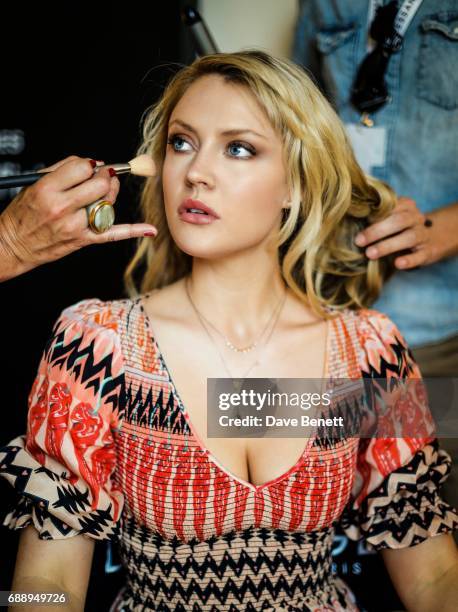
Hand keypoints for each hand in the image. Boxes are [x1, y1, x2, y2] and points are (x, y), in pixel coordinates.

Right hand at [0, 156, 156, 280]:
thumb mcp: (35, 184)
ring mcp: (75, 226)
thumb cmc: (23, 213)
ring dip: (110, 195)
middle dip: (106, 177)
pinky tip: (150, 229)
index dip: (90, 165)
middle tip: (103, 177)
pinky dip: (133, 231)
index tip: (90, 167)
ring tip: (103, 192)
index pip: (82, 167)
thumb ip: (63, 169)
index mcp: (48, 189)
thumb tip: (92, 163)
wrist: (14, 244)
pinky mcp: (83, 240)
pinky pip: (112, 234)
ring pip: (107, 204)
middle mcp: (63, 208)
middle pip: (100, 185)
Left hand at [354, 197, 437, 269]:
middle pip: (398, 221)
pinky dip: (409, 260)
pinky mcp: (428, 251)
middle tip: (359, 241)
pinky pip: (420, 255)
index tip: (356, 221)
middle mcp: (415, 218)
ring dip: (387, 246)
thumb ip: (376, 217)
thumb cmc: (402, 228)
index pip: (390, 206)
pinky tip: (398, 264)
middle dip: (376, 231)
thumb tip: (348, 222)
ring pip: (408, 238)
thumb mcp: (392, 217)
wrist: (434, 238)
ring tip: (370, 254)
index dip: (373, 214)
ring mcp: (423, 234)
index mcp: (405, 205)